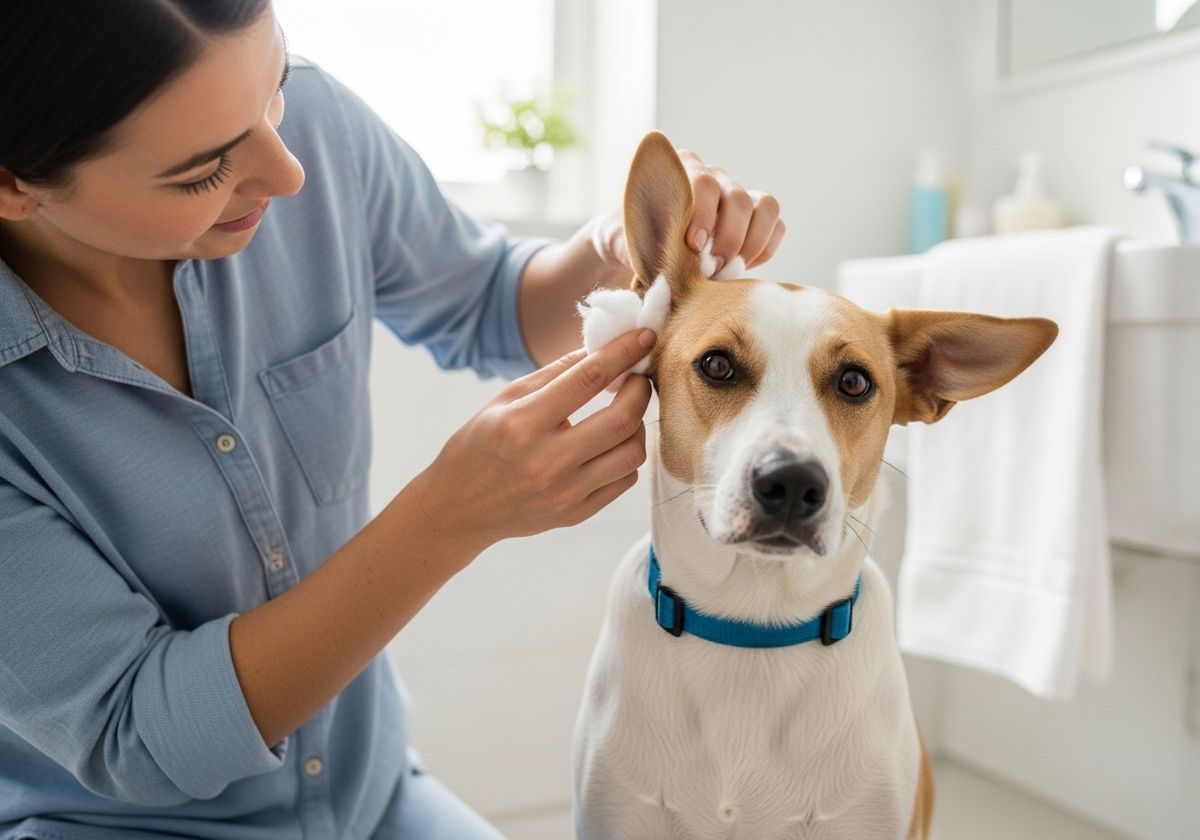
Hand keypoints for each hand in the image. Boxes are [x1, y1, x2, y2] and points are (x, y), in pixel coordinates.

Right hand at [415, 329, 655, 557]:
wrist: (459, 509)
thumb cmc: (479, 446)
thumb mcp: (504, 399)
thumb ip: (555, 374)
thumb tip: (600, 349)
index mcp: (523, 424)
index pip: (588, 379)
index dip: (623, 352)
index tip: (645, 336)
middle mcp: (547, 461)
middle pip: (621, 419)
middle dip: (640, 390)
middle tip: (638, 377)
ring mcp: (565, 492)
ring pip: (632, 453)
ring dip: (637, 425)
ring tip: (623, 413)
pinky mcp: (576, 513)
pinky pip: (624, 480)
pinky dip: (626, 456)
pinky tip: (611, 444)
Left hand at [590, 148, 784, 277]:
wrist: (642, 249)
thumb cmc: (628, 241)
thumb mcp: (617, 239)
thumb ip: (628, 244)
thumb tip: (658, 262)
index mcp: (680, 170)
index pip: (702, 182)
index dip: (703, 214)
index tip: (693, 245)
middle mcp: (714, 178)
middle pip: (738, 197)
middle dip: (730, 237)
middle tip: (713, 269)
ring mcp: (737, 196)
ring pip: (765, 207)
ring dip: (752, 243)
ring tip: (729, 271)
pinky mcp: (755, 218)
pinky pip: (776, 225)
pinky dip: (765, 249)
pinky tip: (741, 269)